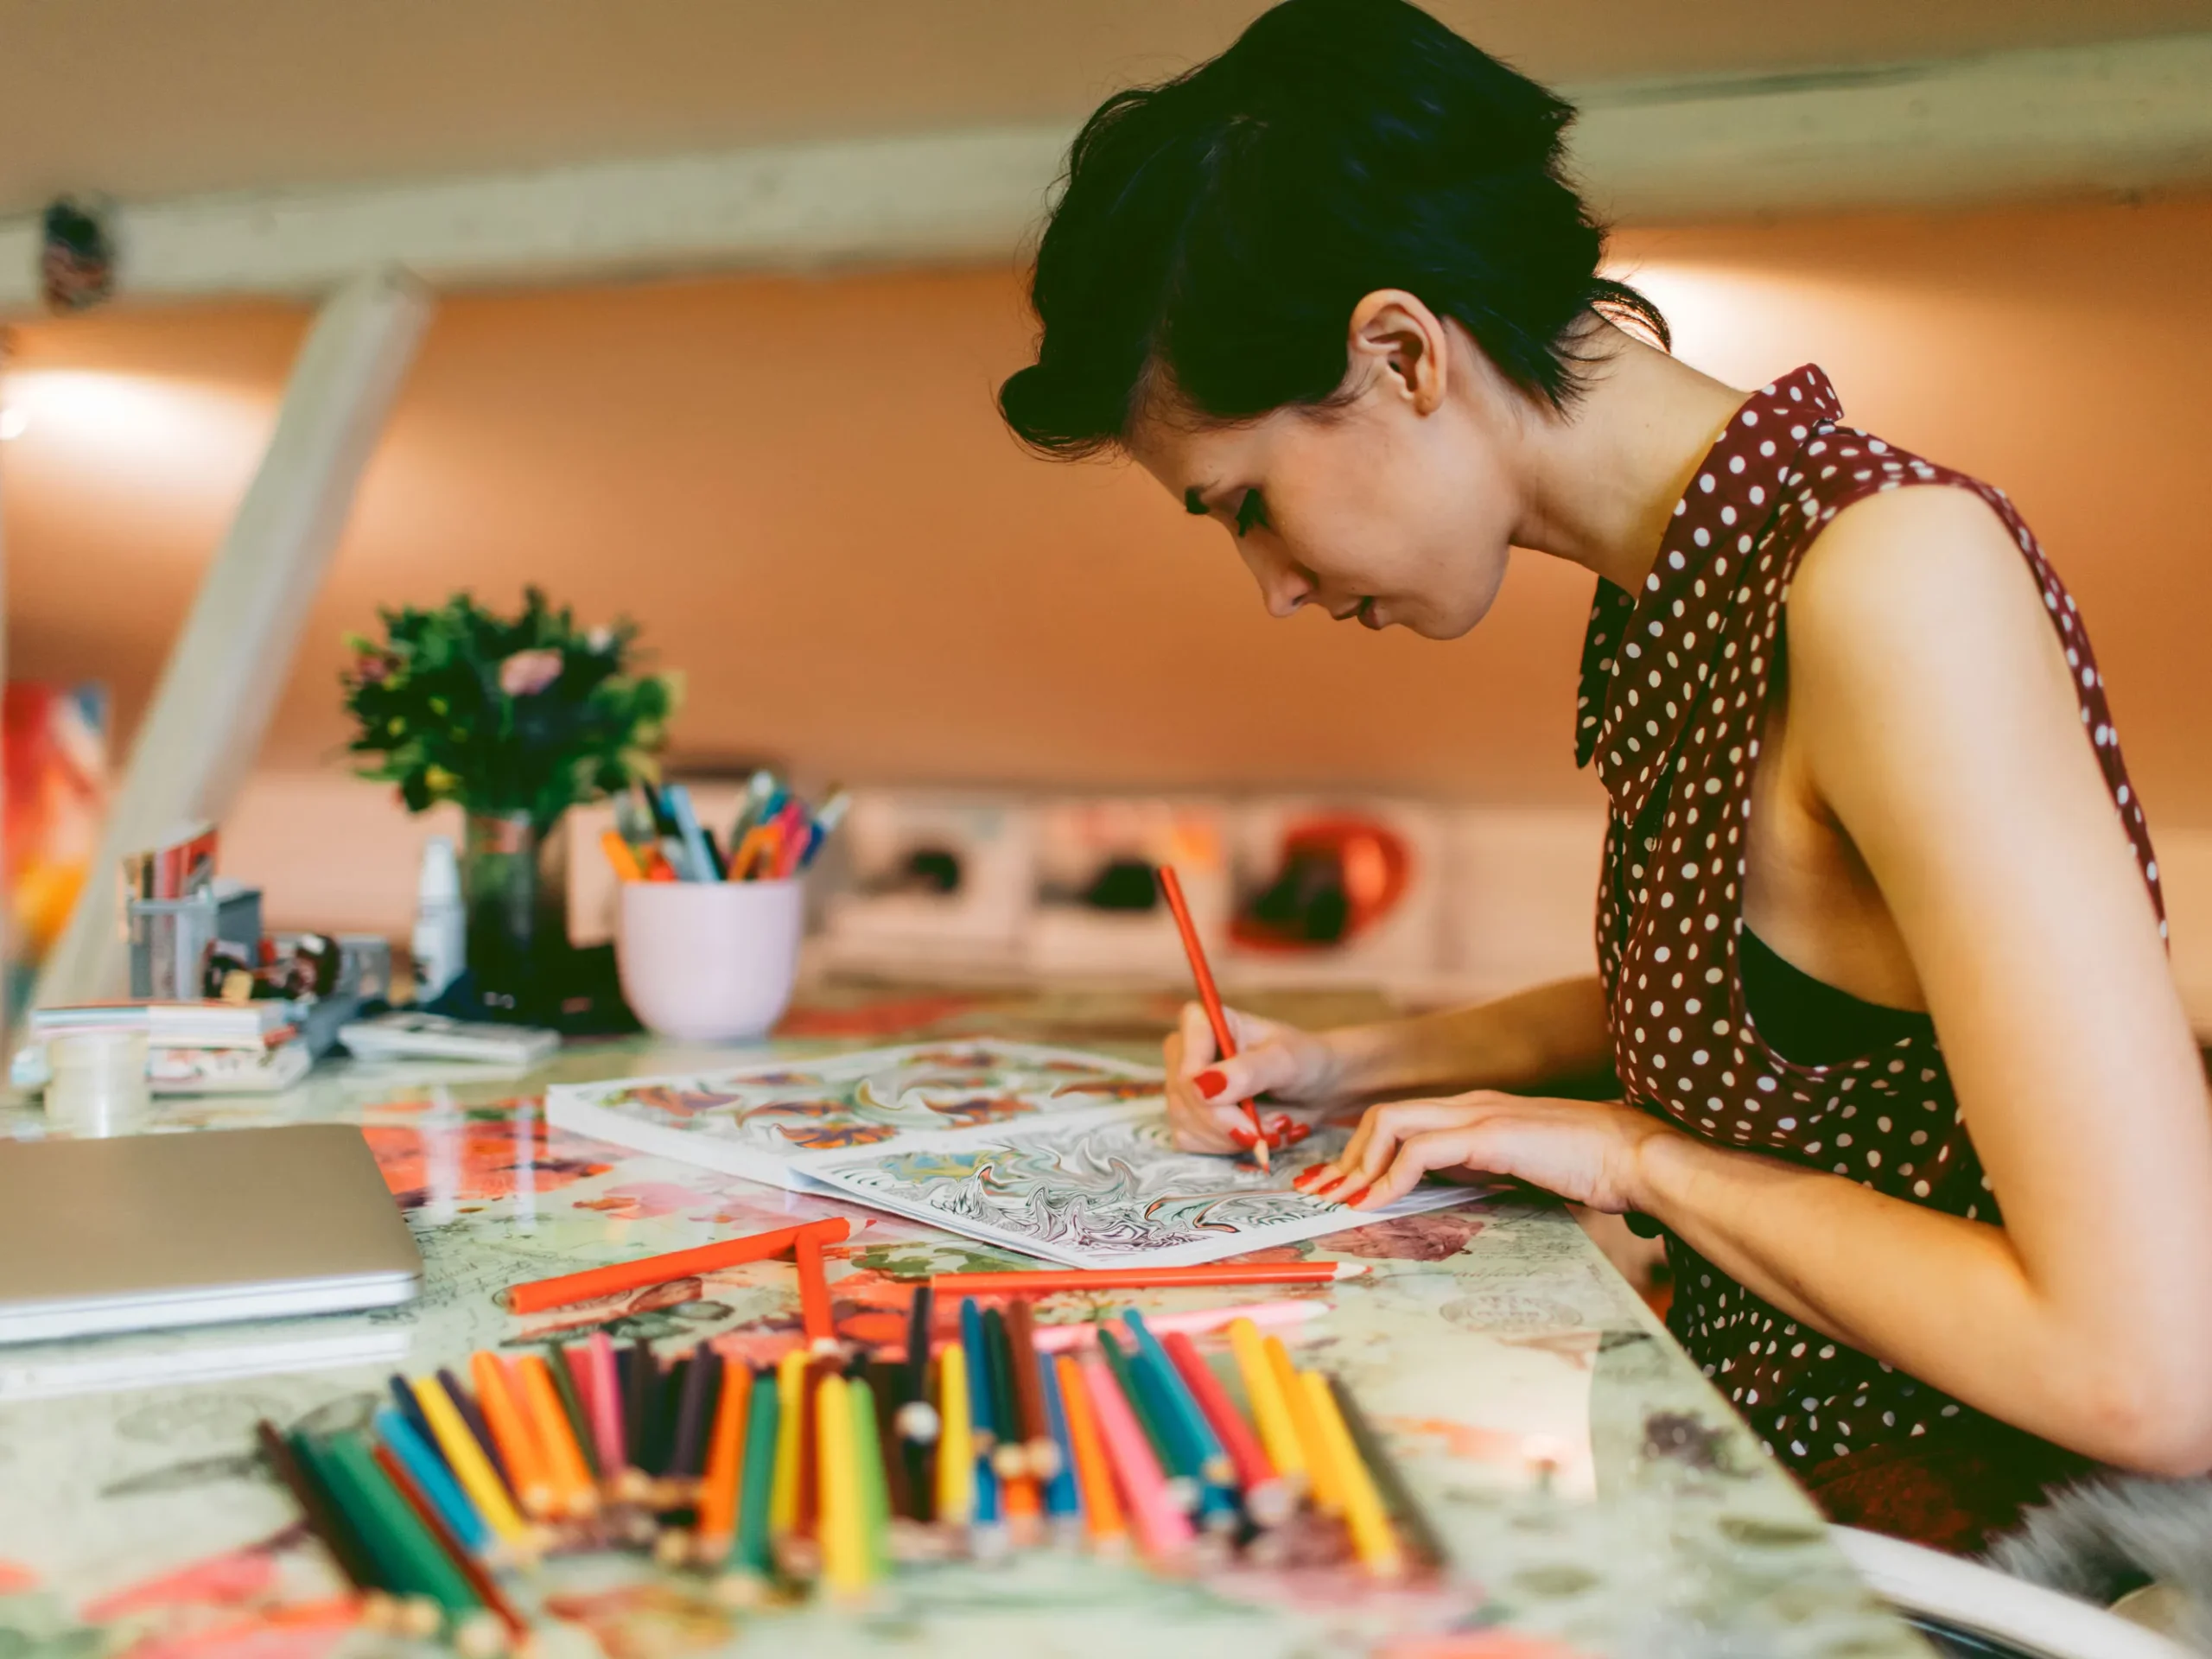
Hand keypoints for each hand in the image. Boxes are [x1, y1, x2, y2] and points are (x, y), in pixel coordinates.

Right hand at [1163, 1002, 1345, 1154]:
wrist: (1314, 1088)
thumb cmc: (1303, 1061)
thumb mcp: (1285, 1061)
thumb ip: (1248, 1071)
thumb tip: (1202, 1086)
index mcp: (1201, 1022)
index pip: (1185, 1062)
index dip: (1207, 1093)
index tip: (1247, 1111)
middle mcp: (1184, 1052)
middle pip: (1185, 1098)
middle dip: (1229, 1122)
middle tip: (1272, 1126)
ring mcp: (1181, 1087)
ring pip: (1186, 1125)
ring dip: (1232, 1137)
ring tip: (1268, 1126)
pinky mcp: (1187, 1117)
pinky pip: (1191, 1143)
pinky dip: (1227, 1147)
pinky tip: (1252, 1135)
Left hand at [1294, 1091, 1674, 1212]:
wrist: (1637, 1156)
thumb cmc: (1595, 1170)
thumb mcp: (1526, 1172)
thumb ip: (1488, 1174)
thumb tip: (1455, 1196)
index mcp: (1478, 1112)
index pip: (1404, 1120)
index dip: (1368, 1153)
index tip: (1347, 1191)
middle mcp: (1471, 1104)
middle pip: (1383, 1116)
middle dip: (1349, 1158)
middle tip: (1332, 1199)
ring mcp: (1479, 1114)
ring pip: (1391, 1122)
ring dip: (1360, 1166)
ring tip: (1346, 1203)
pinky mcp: (1490, 1134)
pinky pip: (1421, 1149)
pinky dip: (1390, 1178)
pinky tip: (1378, 1204)